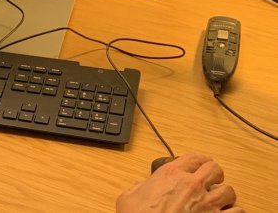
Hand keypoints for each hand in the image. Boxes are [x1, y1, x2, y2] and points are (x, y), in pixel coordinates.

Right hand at [116, 154, 242, 211]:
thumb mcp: (127, 197)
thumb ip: (138, 187)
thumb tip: (141, 187)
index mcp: (170, 175)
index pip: (193, 157)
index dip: (198, 161)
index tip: (199, 165)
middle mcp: (191, 185)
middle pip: (215, 169)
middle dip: (214, 174)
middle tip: (211, 181)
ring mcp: (206, 204)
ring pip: (229, 191)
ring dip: (225, 195)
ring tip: (219, 199)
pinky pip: (237, 212)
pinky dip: (235, 212)